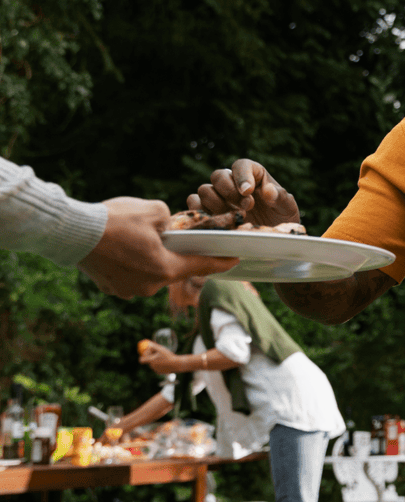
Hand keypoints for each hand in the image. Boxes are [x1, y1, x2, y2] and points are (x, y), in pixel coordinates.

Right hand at [77, 197, 238, 298]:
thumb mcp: (154, 210)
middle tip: (173, 237)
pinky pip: (132, 276)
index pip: (202, 266)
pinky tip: (125, 249)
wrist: (71, 232)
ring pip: (151, 273)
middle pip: (174, 269)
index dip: (221, 262)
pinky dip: (133, 264)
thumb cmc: (114, 220)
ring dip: (152, 259)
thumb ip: (171, 220)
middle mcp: (150, 286)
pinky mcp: (112, 288)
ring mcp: (129, 291)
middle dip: (176, 253)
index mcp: (165, 269)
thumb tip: (170, 227)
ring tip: (142, 240)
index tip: (236, 260)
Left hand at [138, 340, 180, 375]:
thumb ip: (152, 346)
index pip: (141, 360)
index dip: (143, 356)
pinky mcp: (159, 372)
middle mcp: (152, 366)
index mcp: (151, 361)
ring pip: (153, 364)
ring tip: (164, 357)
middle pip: (148, 361)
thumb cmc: (168, 356)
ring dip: (155, 360)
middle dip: (151, 357)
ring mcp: (155, 370)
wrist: (177, 364)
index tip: (146, 353)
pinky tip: (166, 362)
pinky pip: (157, 367)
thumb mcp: (161, 349)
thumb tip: (147, 344)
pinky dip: (159, 364)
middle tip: (156, 353)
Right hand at [189, 159, 300, 226]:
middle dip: (230, 192)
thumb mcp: (288, 207)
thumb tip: (268, 190)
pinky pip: (194, 204)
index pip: (241, 165)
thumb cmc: (281, 217)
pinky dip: (200, 211)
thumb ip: (280, 197)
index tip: (248, 191)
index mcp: (253, 174)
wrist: (274, 236)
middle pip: (218, 176)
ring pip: (204, 190)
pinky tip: (219, 221)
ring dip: (217, 203)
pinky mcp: (209, 211)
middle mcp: (233, 182)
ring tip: (235, 216)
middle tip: (247, 207)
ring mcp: (219, 197)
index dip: (242, 176)